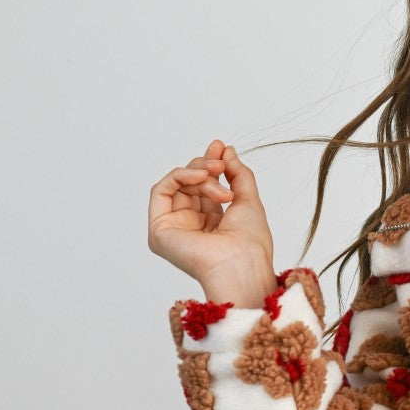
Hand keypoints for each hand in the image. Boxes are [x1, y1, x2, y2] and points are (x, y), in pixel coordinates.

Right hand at [147, 140, 276, 304]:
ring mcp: (173, 228)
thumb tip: (226, 150)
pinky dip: (180, 176)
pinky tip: (200, 176)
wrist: (242, 263)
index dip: (210, 163)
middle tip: (220, 163)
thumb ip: (238, 173)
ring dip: (198, 172)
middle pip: (189, 183)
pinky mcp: (159, 230)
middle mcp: (191, 226)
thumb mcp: (248, 198)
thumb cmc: (250, 242)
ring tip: (216, 173)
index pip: (204, 186)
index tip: (221, 146)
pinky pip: (161, 190)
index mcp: (212, 224)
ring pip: (178, 184)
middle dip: (206, 165)